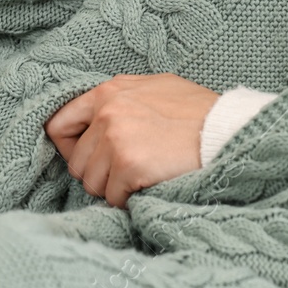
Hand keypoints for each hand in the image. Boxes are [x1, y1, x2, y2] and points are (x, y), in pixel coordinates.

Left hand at [45, 73, 218, 207]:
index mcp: (109, 91)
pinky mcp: (129, 165)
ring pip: (91, 183)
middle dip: (98, 173)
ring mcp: (116, 138)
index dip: (69, 147)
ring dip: (114, 188)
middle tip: (126, 173)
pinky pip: (113, 197)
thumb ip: (123, 98)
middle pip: (76, 161)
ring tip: (142, 177)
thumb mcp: (156, 88)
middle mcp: (107, 111)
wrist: (228, 131)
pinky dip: (130, 199)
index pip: (60, 123)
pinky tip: (150, 185)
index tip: (87, 159)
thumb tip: (98, 116)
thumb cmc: (198, 113)